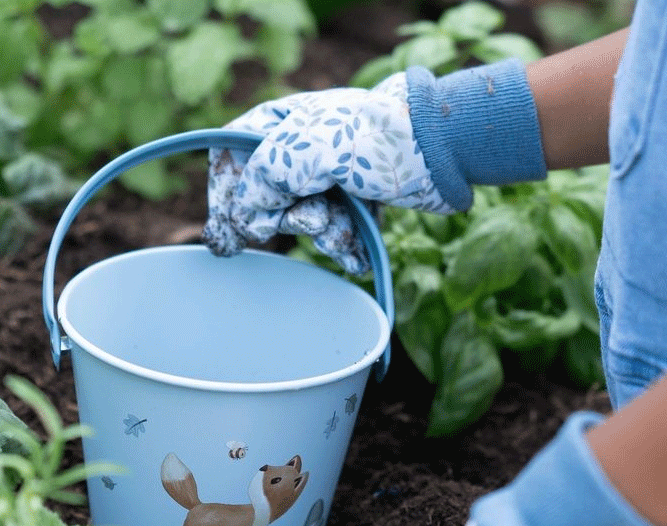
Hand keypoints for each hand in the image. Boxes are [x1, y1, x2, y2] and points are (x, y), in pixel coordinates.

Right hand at [202, 73, 451, 274]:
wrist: (442, 148)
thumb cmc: (376, 138)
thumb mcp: (309, 151)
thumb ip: (266, 180)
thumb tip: (244, 220)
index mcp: (279, 125)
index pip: (228, 157)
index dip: (224, 195)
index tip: (230, 229)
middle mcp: (297, 151)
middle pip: (266, 200)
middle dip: (289, 220)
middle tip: (313, 218)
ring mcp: (326, 177)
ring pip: (303, 222)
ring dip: (323, 234)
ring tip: (343, 229)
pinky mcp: (352, 200)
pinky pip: (333, 233)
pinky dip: (344, 248)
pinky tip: (357, 260)